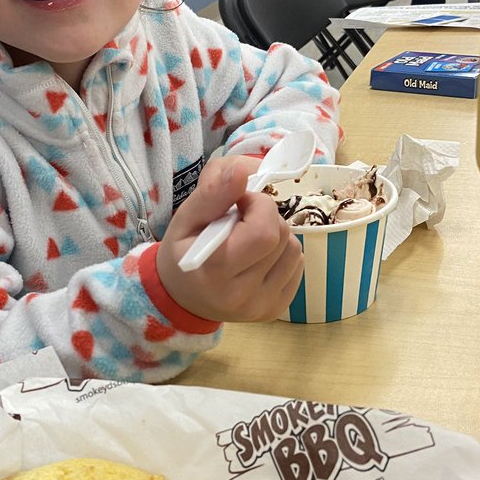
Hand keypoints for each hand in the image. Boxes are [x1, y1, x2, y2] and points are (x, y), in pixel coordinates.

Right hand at [156, 155, 304, 322]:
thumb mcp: (185, 219)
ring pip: (295, 250)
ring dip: (276, 236)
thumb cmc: (182, 253)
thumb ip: (212, 194)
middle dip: (266, 217)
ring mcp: (262, 306)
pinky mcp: (276, 309)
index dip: (257, 206)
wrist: (182, 297)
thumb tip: (241, 170)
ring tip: (249, 241)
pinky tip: (258, 258)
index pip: (263, 231)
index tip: (239, 204)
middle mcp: (241, 296)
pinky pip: (297, 266)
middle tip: (241, 222)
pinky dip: (282, 254)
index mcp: (214, 272)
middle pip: (282, 237)